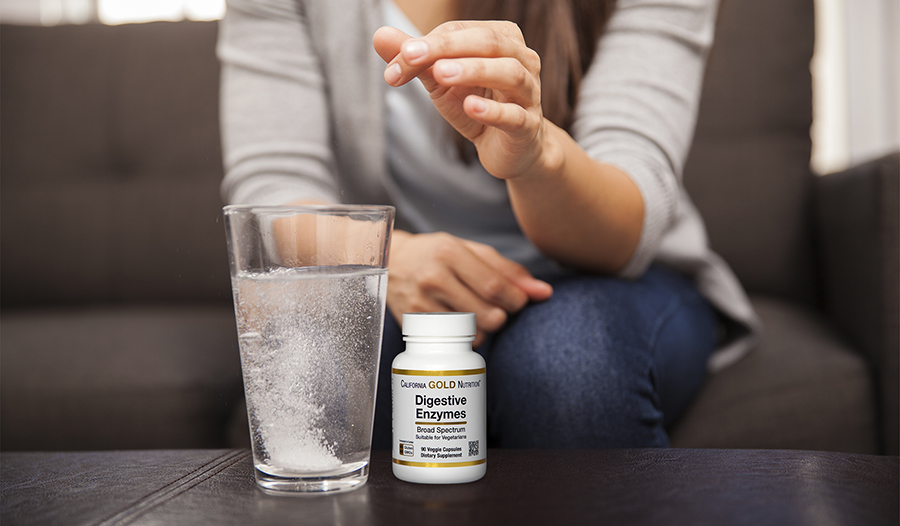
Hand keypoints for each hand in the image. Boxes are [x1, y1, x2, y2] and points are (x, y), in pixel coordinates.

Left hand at [373, 21, 557, 180]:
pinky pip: (515, 115)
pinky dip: (493, 110)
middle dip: (447, 47)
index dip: (426, 44)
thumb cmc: (476, 106)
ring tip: (440, 74)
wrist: (509, 149)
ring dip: (473, 70)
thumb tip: (379, 35)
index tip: (396, 63)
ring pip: (509, 73)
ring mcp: (529, 93)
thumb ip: (415, 59)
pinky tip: (471, 107)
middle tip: (411, 55)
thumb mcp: (441, 81)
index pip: (459, 32)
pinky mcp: (528, 127)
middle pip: (488, 42)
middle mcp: (522, 60)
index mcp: (501, 39)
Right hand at [387, 230, 551, 346]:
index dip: (517, 299)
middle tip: (501, 308)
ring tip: (479, 313)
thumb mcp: (469, 251)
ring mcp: (421, 304)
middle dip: (504, 316)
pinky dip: (468, 337)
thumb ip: (507, 270)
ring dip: (487, 329)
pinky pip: (455, 343)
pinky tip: (463, 323)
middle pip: (487, 314)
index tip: (520, 300)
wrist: (390, 262)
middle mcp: (432, 278)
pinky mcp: (414, 324)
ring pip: (473, 333)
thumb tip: (544, 292)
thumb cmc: (435, 254)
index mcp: (449, 253)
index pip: (494, 286)